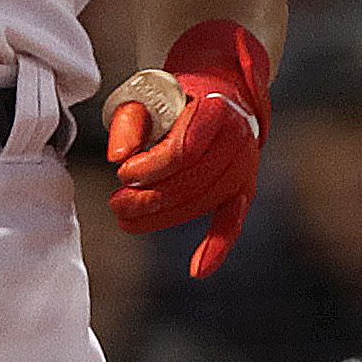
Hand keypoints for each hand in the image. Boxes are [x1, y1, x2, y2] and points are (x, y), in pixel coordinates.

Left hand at [105, 19, 271, 279]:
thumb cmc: (174, 97)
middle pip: (192, 182)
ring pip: (204, 202)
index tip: (122, 173)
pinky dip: (218, 246)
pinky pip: (233, 220)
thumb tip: (118, 158)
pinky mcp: (243, 188)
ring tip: (126, 219)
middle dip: (149, 198)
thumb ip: (129, 123)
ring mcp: (245, 167)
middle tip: (116, 204)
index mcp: (218, 112)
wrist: (216, 91)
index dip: (150, 168)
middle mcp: (240, 140)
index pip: (184, 150)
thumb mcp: (147, 97)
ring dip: (163, 217)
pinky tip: (199, 270)